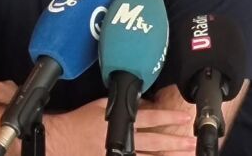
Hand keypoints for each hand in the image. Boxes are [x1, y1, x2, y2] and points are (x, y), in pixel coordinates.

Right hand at [46, 97, 195, 155]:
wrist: (62, 140)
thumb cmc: (79, 121)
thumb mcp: (102, 105)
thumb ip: (123, 104)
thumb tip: (141, 101)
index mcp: (121, 121)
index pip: (151, 117)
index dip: (169, 117)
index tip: (183, 118)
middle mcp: (123, 139)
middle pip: (155, 140)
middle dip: (174, 141)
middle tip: (190, 142)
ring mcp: (119, 154)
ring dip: (167, 155)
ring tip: (183, 153)